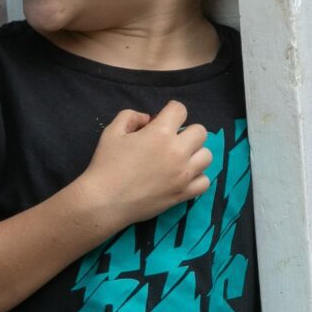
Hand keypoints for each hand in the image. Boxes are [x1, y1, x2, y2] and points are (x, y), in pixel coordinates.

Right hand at [77, 100, 212, 228]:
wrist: (104, 201)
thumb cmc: (106, 164)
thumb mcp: (112, 131)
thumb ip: (131, 117)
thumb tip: (148, 119)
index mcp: (160, 133)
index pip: (180, 109)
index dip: (170, 111)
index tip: (162, 120)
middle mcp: (178, 151)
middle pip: (200, 131)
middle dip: (186, 131)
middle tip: (170, 141)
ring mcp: (184, 174)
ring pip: (207, 156)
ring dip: (195, 153)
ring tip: (179, 159)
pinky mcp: (184, 193)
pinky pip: (205, 181)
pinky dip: (197, 177)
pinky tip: (183, 176)